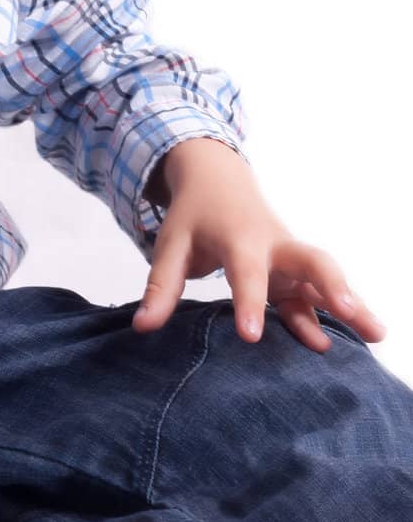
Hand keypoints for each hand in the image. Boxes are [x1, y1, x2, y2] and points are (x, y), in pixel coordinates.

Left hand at [133, 137, 387, 352]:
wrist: (217, 178)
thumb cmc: (193, 214)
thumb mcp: (170, 243)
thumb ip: (161, 285)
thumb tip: (142, 327)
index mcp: (239, 237)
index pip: (247, 272)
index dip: (249, 303)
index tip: (251, 337)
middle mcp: (273, 245)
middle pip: (311, 260)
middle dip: (332, 286)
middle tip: (352, 313)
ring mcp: (288, 258)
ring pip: (325, 277)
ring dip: (350, 302)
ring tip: (378, 335)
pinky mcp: (292, 272)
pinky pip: (314, 294)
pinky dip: (330, 315)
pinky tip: (347, 342)